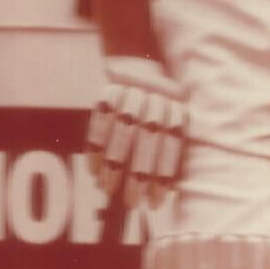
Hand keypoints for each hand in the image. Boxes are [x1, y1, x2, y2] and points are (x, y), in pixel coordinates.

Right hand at [89, 52, 187, 206]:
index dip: (163, 174)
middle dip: (138, 174)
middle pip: (147, 138)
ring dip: (113, 164)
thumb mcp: (171, 124)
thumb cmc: (156, 111)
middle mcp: (155, 97)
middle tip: (131, 202)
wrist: (137, 66)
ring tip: (108, 190)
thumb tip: (171, 191)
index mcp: (177, 107)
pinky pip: (100, 122)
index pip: (172, 144)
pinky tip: (93, 171)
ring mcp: (131, 91)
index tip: (155, 202)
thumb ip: (171, 150)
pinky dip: (95, 148)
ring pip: (122, 131)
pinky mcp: (108, 91)